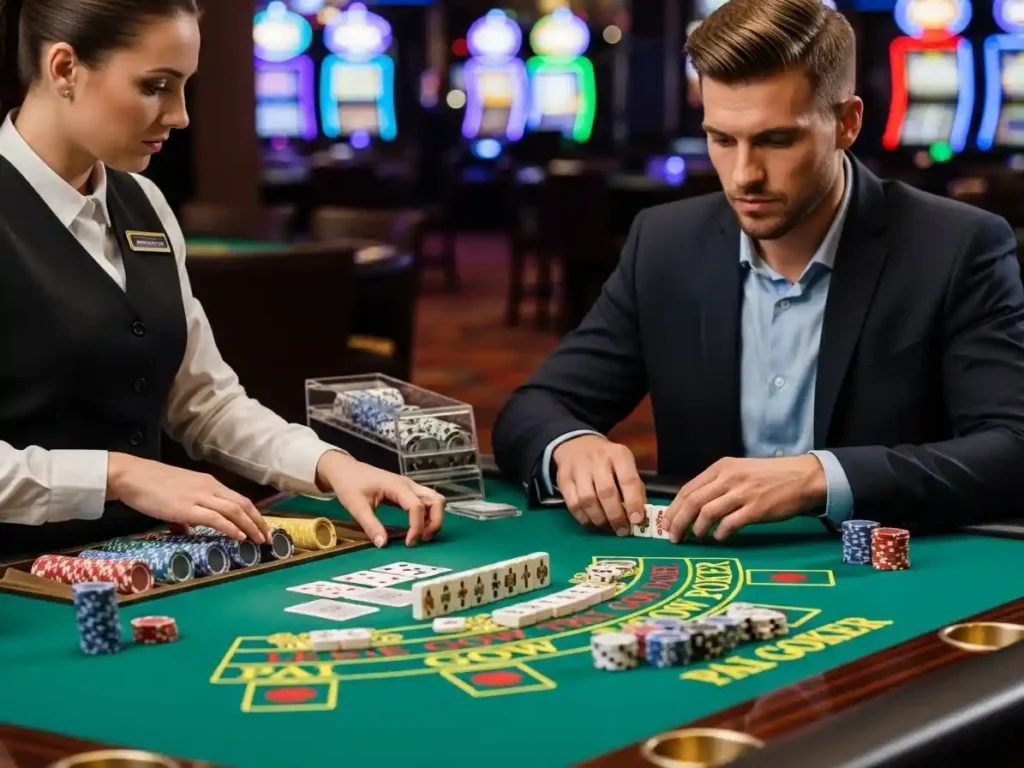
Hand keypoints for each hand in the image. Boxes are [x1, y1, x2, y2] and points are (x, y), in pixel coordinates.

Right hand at [106, 452, 270, 542]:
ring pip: (234, 510)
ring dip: (250, 526)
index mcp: (209, 484)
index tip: (263, 528)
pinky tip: (239, 536)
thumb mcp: (177, 498)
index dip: (254, 515)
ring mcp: (199, 496)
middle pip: (243, 504)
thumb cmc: (151, 486)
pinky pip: (216, 518)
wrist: (131, 476)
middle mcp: (209, 488)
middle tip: (268, 538)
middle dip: (258, 522)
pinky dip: (231, 527)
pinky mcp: (186, 507)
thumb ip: (186, 515)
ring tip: (259, 540)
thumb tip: (187, 530)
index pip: (240, 499)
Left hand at [316, 451, 444, 547]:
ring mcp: (410, 487)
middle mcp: (409, 485)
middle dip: (435, 522)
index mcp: (397, 487)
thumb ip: (370, 525)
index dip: (417, 527)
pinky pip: (427, 502)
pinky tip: (416, 527)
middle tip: (421, 539)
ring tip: (421, 535)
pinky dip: (428, 516)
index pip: (418, 507)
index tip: (408, 543)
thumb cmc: (349, 484)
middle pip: (436, 501)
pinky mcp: (408, 491)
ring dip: (434, 519)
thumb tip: (383, 545)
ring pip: (435, 501)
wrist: (345, 469)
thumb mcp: (356, 506)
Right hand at [552, 434, 645, 534]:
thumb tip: (639, 516)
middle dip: (615, 516)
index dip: (633, 502)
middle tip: (621, 530)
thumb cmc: (608, 460)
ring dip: (599, 519)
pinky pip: (573, 504)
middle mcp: (598, 459)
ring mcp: (578, 468)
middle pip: (606, 492)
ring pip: (587, 500)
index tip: (636, 520)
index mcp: (618, 455)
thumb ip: (634, 488)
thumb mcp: (625, 465)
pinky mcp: (563, 479)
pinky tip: (591, 522)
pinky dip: (583, 518)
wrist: (577, 444)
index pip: (628, 480)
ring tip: (606, 527)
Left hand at [663, 456, 826, 541]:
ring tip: (696, 537)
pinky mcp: (756, 509)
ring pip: (707, 512)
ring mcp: (742, 493)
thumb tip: (694, 506)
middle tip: (673, 537)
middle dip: (678, 521)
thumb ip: (718, 484)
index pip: (688, 488)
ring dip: (696, 529)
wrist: (803, 477)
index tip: (666, 523)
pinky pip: (729, 524)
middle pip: (693, 501)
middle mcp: (728, 478)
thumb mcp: (739, 471)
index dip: (674, 508)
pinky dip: (719, 533)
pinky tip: (719, 538)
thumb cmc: (770, 476)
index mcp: (721, 468)